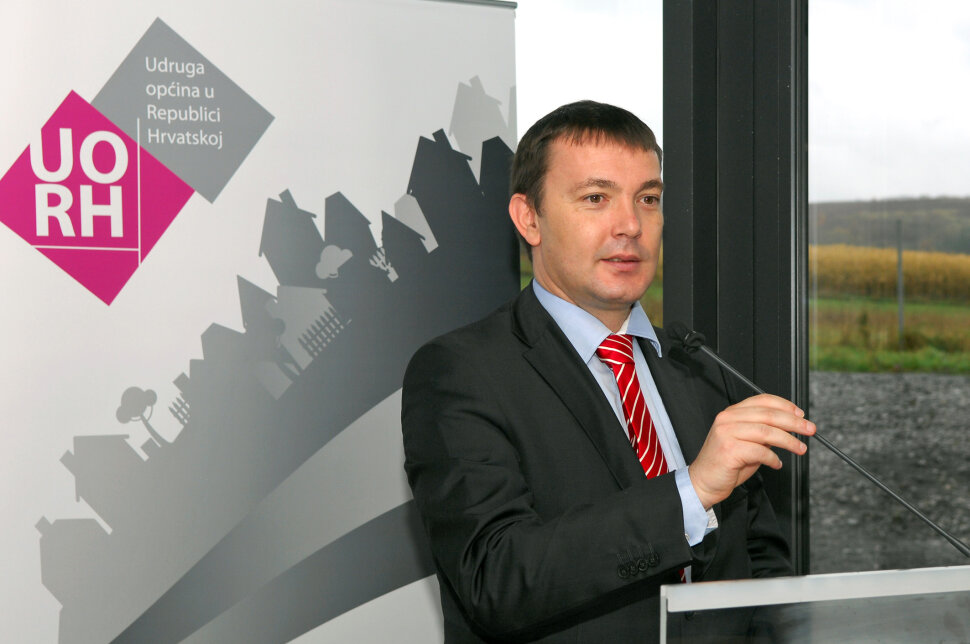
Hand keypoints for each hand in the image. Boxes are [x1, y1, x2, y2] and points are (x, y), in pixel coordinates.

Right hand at [688, 393, 815, 508]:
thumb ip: (763, 432)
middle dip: (794, 423)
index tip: (801, 415)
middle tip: (810, 430)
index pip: (763, 400)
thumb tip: (788, 427)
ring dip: (789, 441)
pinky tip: (777, 463)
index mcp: (732, 413)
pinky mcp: (729, 449)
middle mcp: (728, 419)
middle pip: (769, 415)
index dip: (785, 405)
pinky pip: (760, 452)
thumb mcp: (746, 442)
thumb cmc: (726, 463)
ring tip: (800, 448)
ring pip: (767, 432)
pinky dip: (773, 458)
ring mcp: (727, 433)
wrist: (704, 481)